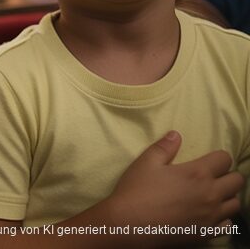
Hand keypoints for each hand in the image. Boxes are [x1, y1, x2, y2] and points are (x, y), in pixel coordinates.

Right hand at [107, 131, 242, 231]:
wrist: (130, 225)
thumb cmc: (137, 191)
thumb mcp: (146, 163)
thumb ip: (164, 147)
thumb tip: (176, 135)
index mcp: (198, 173)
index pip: (224, 159)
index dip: (217, 157)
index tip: (207, 160)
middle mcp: (211, 194)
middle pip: (237, 181)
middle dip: (227, 175)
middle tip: (212, 177)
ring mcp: (211, 216)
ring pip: (235, 203)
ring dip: (227, 197)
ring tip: (212, 196)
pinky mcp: (207, 233)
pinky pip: (227, 224)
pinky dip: (222, 218)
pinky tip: (208, 215)